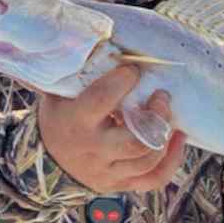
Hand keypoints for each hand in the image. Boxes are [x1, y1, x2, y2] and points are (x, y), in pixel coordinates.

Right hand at [37, 65, 186, 192]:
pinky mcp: (119, 184)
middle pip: (135, 140)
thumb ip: (74, 72)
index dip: (123, 80)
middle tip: (162, 96)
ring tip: (168, 113)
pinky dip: (172, 160)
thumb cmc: (58, 117)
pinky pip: (154, 179)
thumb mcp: (57, 93)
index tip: (133, 69)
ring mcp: (107, 172)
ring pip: (148, 159)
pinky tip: (178, 138)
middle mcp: (93, 150)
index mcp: (75, 122)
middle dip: (157, 115)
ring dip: (166, 134)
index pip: (103, 99)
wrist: (45, 163)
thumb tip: (92, 38)